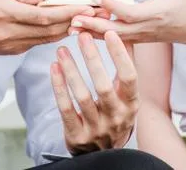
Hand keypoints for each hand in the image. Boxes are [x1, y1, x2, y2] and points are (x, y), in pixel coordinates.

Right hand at [0, 0, 94, 54]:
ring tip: (92, 21)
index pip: (43, 16)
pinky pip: (40, 43)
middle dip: (77, 21)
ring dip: (71, 30)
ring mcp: (11, 45)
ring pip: (48, 39)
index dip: (68, 12)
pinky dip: (57, 35)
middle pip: (50, 30)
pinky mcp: (13, 51)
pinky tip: (70, 27)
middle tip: (100, 14)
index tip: (88, 7)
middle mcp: (9, 33)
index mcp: (3, 13)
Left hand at [50, 31, 138, 154]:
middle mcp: (116, 117)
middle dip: (92, 59)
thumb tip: (126, 35)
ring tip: (62, 49)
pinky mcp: (77, 135)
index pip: (130, 77)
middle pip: (104, 86)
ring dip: (71, 70)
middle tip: (82, 36)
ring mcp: (96, 128)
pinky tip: (54, 68)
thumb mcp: (127, 95)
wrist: (103, 153)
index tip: (109, 32)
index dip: (120, 54)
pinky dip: (59, 87)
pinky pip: (65, 108)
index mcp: (131, 104)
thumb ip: (126, 67)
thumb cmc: (115, 114)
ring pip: (82, 96)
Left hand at [69, 0, 185, 43]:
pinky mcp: (137, 39)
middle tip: (74, 17)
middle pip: (115, 30)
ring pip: (112, 38)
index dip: (112, 5)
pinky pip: (115, 39)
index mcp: (155, 13)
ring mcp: (140, 36)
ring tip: (72, 26)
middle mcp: (145, 28)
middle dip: (94, 25)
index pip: (129, 12)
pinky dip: (99, 36)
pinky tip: (84, 30)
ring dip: (92, 32)